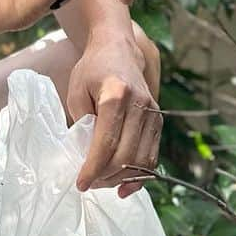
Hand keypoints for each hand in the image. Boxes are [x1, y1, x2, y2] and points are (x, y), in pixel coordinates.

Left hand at [70, 24, 162, 198]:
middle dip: (105, 176)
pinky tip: (123, 186)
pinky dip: (139, 176)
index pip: (107, 141)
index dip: (93, 167)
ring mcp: (153, 112)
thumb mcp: (77, 91)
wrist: (118, 49)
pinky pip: (152, 157)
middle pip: (126, 154)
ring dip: (121, 179)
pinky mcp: (159, 120)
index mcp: (116, 93)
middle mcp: (140, 103)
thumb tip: (88, 156)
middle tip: (88, 184)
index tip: (81, 183)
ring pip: (142, 160)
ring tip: (102, 183)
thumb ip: (82, 123)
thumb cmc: (93, 70)